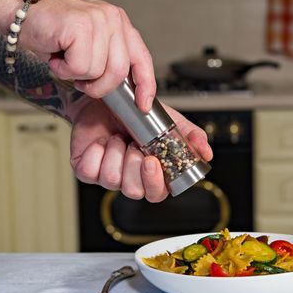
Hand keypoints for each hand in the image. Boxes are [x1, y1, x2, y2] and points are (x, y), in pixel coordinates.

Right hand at [21, 0, 154, 111]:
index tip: (143, 104)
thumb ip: (110, 61)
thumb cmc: (53, 33)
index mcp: (120, 24)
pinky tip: (57, 55)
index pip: (142, 59)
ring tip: (65, 59)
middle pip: (119, 72)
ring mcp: (98, 20)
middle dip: (99, 86)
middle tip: (80, 79)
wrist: (18, 14)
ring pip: (98, 71)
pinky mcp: (80, 25)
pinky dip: (65, 69)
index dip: (146, 85)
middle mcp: (113, 19)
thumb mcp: (90, 47)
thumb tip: (127, 91)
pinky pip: (80, 66)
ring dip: (76, 74)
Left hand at [68, 101, 212, 202]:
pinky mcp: (87, 170)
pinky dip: (96, 152)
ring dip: (116, 154)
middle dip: (134, 167)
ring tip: (118, 137)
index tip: (152, 162)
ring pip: (112, 181)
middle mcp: (130, 179)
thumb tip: (206, 152)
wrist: (108, 98)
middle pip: (135, 192)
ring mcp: (107, 177)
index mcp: (151, 174)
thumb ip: (190, 137)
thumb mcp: (170, 122)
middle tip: (135, 146)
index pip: (157, 194)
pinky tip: (101, 141)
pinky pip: (90, 171)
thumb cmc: (137, 114)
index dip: (155, 182)